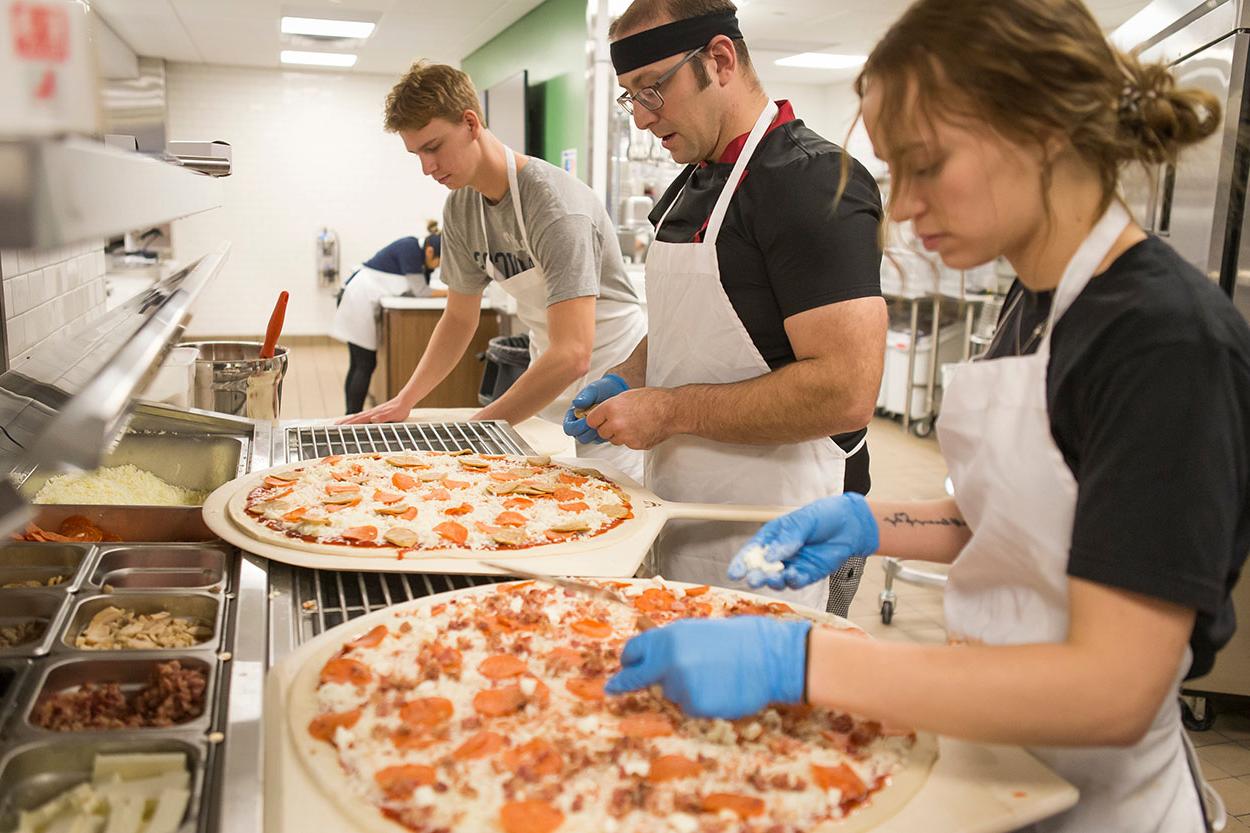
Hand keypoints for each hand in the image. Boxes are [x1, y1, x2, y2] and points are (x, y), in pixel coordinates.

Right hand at [338, 395, 412, 424]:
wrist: (404, 400)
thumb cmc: (400, 409)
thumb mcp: (393, 415)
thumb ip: (383, 417)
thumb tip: (372, 419)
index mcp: (373, 415)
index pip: (358, 420)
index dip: (348, 424)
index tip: (339, 427)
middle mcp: (371, 413)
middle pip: (355, 418)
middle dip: (344, 422)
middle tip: (334, 426)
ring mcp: (372, 412)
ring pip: (357, 416)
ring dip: (348, 420)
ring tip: (340, 423)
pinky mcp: (375, 413)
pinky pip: (362, 416)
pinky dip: (356, 419)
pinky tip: (354, 421)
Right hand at [563, 374, 629, 443]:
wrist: (616, 390)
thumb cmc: (602, 388)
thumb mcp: (593, 390)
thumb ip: (585, 397)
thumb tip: (576, 403)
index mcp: (574, 414)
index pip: (569, 428)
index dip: (575, 428)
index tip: (585, 421)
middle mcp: (580, 423)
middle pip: (579, 437)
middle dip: (587, 432)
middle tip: (596, 423)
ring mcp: (591, 428)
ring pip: (589, 439)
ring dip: (595, 434)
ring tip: (604, 422)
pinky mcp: (601, 431)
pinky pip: (599, 439)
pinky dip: (604, 434)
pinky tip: (609, 424)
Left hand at [585, 388, 678, 449]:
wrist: (671, 410)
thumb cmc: (653, 400)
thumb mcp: (626, 396)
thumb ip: (611, 406)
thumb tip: (601, 414)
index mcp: (611, 408)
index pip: (591, 421)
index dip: (596, 421)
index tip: (598, 421)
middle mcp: (615, 423)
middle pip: (601, 433)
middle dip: (608, 428)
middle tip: (619, 422)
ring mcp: (625, 436)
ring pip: (613, 440)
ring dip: (619, 435)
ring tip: (633, 424)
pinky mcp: (635, 445)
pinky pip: (627, 444)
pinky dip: (632, 439)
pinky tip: (641, 429)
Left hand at [604, 617, 810, 718]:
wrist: (769, 656)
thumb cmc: (736, 640)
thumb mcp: (696, 631)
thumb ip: (669, 645)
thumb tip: (647, 658)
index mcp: (668, 637)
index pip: (634, 652)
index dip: (628, 661)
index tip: (622, 668)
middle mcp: (669, 661)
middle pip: (639, 678)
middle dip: (625, 683)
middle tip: (612, 689)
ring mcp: (682, 686)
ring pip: (670, 693)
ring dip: (683, 688)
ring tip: (712, 675)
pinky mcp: (696, 706)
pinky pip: (689, 707)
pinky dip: (699, 701)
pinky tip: (718, 688)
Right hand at [728, 493, 878, 589]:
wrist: (851, 524)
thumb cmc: (825, 516)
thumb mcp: (804, 521)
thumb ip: (788, 539)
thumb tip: (771, 555)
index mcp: (773, 536)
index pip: (753, 551)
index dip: (742, 562)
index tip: (734, 572)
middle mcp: (780, 553)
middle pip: (762, 568)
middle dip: (756, 575)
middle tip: (753, 580)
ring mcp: (793, 565)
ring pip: (777, 578)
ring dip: (773, 581)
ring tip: (773, 578)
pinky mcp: (808, 574)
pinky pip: (796, 582)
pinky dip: (793, 581)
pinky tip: (794, 576)